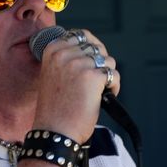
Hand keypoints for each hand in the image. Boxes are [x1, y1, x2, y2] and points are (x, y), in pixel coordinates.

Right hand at [33, 29, 120, 144]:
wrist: (54, 131)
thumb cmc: (55, 109)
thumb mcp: (54, 75)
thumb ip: (69, 59)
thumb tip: (96, 49)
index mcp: (53, 50)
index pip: (81, 35)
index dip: (91, 49)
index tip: (91, 64)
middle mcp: (65, 54)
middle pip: (97, 48)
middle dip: (100, 64)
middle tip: (94, 83)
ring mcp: (79, 64)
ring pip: (108, 61)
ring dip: (107, 77)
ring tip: (97, 92)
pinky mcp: (93, 77)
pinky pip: (114, 75)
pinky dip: (113, 87)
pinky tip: (103, 98)